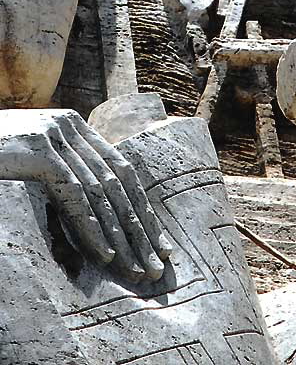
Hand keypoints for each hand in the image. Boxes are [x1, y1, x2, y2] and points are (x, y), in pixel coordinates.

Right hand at [0, 109, 171, 281]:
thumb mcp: (37, 163)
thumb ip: (69, 175)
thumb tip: (105, 215)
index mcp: (78, 129)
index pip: (122, 173)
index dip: (142, 209)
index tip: (158, 242)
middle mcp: (72, 128)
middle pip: (118, 184)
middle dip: (140, 228)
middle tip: (157, 263)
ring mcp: (56, 137)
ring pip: (102, 193)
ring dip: (121, 235)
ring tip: (136, 268)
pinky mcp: (39, 151)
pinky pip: (74, 195)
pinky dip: (92, 227)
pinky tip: (105, 255)